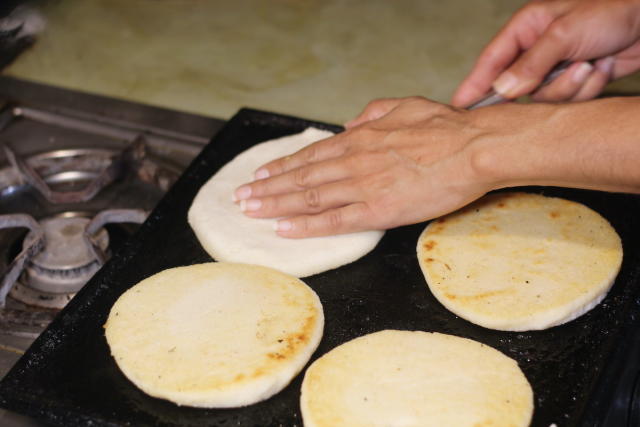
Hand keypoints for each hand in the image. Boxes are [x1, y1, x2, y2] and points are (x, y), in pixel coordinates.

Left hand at [233, 97, 492, 237]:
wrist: (474, 148)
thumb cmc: (446, 128)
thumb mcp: (405, 106)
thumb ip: (373, 113)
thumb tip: (349, 122)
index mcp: (360, 138)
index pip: (311, 156)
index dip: (282, 167)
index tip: (261, 175)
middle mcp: (354, 161)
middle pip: (301, 178)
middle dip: (267, 188)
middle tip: (241, 198)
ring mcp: (363, 186)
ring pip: (308, 198)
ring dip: (275, 205)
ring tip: (250, 211)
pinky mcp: (378, 210)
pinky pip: (333, 220)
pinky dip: (305, 225)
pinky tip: (283, 229)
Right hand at [452, 0, 639, 106]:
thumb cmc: (612, 8)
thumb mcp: (564, 33)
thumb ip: (530, 64)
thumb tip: (502, 90)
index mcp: (525, 29)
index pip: (490, 61)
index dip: (474, 85)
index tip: (459, 107)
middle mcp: (537, 50)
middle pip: (519, 88)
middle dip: (547, 85)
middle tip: (569, 70)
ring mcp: (556, 67)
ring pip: (546, 98)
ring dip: (574, 85)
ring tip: (592, 62)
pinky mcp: (576, 80)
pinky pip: (570, 100)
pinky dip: (589, 86)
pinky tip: (605, 65)